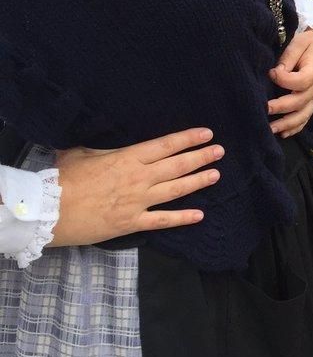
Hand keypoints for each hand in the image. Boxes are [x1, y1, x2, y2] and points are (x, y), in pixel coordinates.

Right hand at [51, 128, 222, 246]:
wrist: (49, 210)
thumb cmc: (63, 178)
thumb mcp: (83, 153)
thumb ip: (103, 149)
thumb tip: (106, 144)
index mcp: (128, 158)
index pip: (166, 145)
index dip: (188, 139)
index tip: (207, 134)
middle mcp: (139, 178)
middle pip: (177, 165)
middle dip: (201, 157)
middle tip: (219, 151)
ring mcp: (138, 201)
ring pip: (176, 190)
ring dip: (198, 181)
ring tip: (216, 175)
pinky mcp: (132, 223)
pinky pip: (163, 220)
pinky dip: (183, 218)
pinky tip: (199, 215)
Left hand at [268, 29, 312, 136]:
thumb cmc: (308, 44)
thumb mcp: (299, 43)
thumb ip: (288, 57)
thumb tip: (275, 73)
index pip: (300, 81)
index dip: (284, 79)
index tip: (271, 73)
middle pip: (300, 102)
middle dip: (281, 107)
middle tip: (264, 108)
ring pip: (303, 115)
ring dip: (287, 124)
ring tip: (271, 129)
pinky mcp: (310, 102)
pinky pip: (305, 118)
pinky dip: (295, 128)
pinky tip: (282, 133)